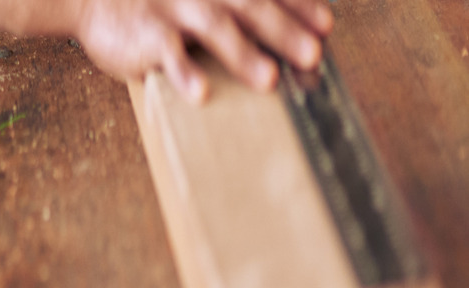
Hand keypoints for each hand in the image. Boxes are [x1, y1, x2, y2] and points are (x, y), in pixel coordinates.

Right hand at [76, 0, 333, 102]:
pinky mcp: (145, 33)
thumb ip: (224, 6)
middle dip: (284, 30)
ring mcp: (171, 9)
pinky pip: (167, 54)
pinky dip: (184, 73)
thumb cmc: (148, 1)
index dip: (298, 5)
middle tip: (313, 55)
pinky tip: (200, 94)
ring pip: (214, 28)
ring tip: (269, 80)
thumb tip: (269, 28)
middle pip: (249, 7)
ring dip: (243, 54)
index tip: (327, 25)